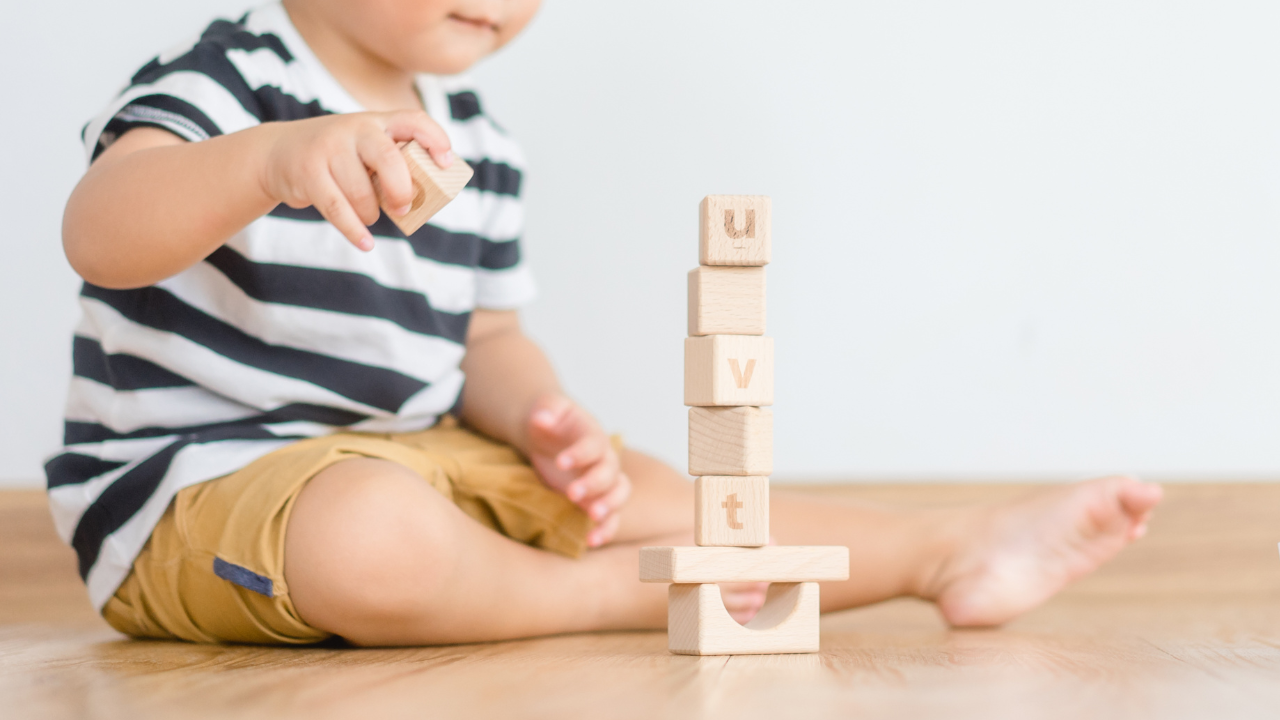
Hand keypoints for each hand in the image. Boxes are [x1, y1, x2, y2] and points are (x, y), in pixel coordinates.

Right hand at [258, 110, 452, 250]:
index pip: (414, 120)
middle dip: (402, 189)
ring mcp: (328, 148)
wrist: (277, 152)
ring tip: (368, 215)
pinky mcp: (308, 172)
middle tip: (404, 207)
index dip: (436, 139)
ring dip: (370, 213)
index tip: (447, 163)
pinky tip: (365, 243)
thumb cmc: (337, 157)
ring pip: (361, 191)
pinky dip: (354, 230)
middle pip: (389, 158)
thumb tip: (426, 198)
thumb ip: (392, 163)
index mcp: (376, 122)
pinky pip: (337, 208)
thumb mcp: (364, 149)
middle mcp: (354, 129)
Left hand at [525, 394, 631, 547]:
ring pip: (619, 495)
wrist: (549, 434)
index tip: (560, 461)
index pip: (594, 444)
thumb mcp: (545, 407)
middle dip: (594, 484)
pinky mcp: (595, 499)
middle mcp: (604, 458)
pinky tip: (591, 542)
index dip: (580, 453)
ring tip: (593, 518)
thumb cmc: (548, 419)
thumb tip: (542, 418)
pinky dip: (606, 530)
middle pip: (610, 472)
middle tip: (573, 494)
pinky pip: (610, 517)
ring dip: (609, 508)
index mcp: (592, 434)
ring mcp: (603, 481)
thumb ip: (546, 409)